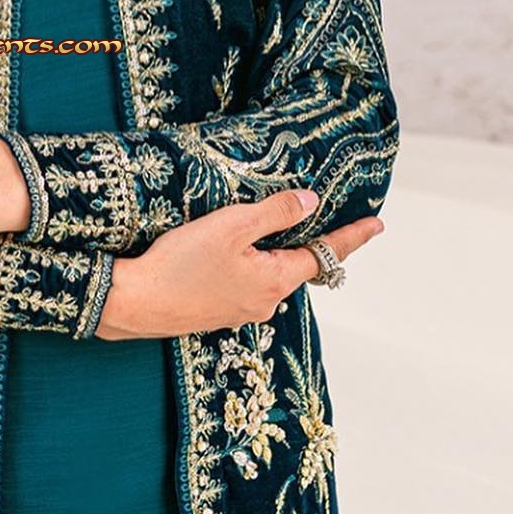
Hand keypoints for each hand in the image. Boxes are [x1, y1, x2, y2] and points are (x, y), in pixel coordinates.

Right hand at [95, 188, 384, 339]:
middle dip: (307, 243)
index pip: (325, 255)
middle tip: (319, 218)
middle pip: (297, 266)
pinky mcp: (218, 312)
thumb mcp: (231, 226)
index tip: (377, 225)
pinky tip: (226, 254)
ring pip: (269, 276)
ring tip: (261, 230)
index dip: (352, 237)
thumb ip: (275, 212)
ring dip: (271, 254)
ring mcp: (241, 310)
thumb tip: (311, 202)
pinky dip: (248, 266)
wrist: (135, 303)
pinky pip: (246, 284)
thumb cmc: (180, 264)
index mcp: (275, 279)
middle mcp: (265, 301)